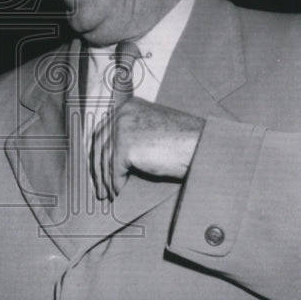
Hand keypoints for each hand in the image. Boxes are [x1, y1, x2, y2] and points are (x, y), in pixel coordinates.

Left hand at [89, 97, 205, 199]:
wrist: (202, 144)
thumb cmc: (185, 141)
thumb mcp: (154, 128)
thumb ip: (135, 133)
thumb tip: (115, 155)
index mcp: (129, 106)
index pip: (104, 130)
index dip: (99, 152)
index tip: (98, 168)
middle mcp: (122, 113)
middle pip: (99, 144)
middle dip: (98, 167)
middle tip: (98, 185)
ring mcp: (122, 128)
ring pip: (105, 159)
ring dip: (105, 179)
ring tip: (106, 193)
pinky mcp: (126, 146)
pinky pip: (115, 170)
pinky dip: (116, 184)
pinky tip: (119, 192)